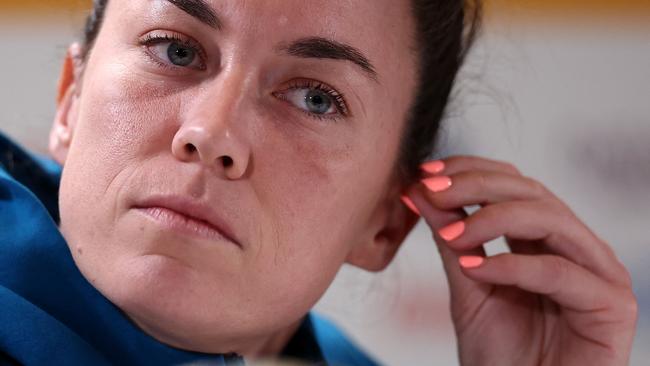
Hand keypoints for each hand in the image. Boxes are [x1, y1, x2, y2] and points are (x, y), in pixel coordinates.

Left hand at [403, 156, 637, 365]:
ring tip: (452, 234)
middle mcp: (575, 247)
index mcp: (544, 238)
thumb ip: (451, 239)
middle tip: (433, 191)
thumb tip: (420, 191)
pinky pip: (560, 273)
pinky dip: (514, 267)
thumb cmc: (499, 354)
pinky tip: (475, 270)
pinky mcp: (613, 305)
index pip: (513, 184)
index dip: (471, 171)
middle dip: (477, 186)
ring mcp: (599, 272)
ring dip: (493, 218)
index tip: (426, 174)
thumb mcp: (467, 286)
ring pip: (551, 220)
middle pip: (532, 192)